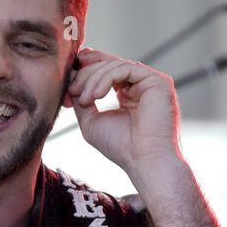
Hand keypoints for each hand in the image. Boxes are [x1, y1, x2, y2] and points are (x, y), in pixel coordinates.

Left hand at [63, 46, 181, 179]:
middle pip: (108, 64)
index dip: (86, 69)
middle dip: (86, 74)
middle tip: (72, 89)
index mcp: (128, 95)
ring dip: (93, 79)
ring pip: (115, 65)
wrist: (144, 161)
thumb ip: (82, 100)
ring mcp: (150, 82)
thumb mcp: (92, 121)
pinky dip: (106, 78)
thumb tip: (71, 81)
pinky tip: (96, 95)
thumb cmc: (121, 148)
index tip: (69, 79)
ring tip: (84, 99)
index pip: (106, 72)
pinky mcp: (158, 81)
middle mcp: (140, 86)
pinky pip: (125, 68)